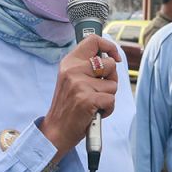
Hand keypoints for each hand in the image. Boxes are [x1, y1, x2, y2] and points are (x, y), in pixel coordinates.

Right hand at [39, 35, 120, 156]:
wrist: (56, 130)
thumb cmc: (68, 106)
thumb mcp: (71, 79)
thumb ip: (86, 67)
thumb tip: (112, 58)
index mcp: (69, 62)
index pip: (93, 40)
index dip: (110, 47)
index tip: (115, 58)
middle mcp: (73, 70)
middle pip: (110, 64)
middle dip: (111, 79)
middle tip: (98, 90)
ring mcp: (79, 84)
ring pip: (113, 85)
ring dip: (107, 97)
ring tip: (93, 103)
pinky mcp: (87, 99)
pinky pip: (111, 100)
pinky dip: (107, 109)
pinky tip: (94, 112)